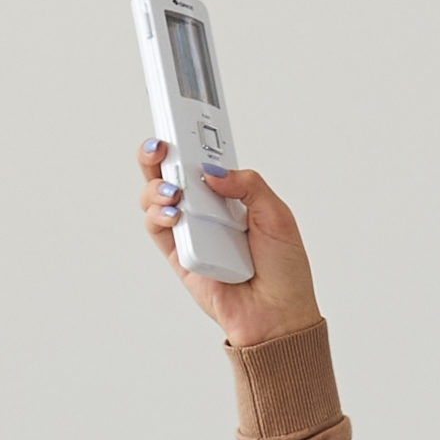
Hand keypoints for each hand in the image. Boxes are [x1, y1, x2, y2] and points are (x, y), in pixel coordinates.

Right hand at [132, 141, 321, 352]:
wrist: (278, 315)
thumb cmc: (284, 270)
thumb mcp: (278, 214)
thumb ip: (248, 184)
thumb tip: (212, 170)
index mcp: (231, 196)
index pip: (201, 161)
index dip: (188, 143)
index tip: (179, 124)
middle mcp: (206, 210)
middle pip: (169, 173)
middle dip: (157, 154)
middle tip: (159, 145)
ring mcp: (190, 232)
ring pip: (155, 197)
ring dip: (156, 186)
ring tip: (173, 190)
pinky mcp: (178, 256)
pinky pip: (156, 229)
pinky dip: (157, 215)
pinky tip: (173, 212)